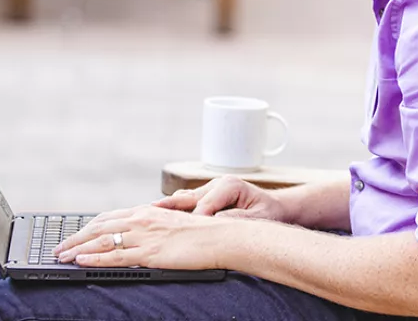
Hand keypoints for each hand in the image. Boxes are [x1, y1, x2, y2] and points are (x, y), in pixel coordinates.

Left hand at [53, 205, 228, 269]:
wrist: (220, 237)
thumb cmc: (201, 233)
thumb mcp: (172, 223)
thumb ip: (154, 226)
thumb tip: (139, 234)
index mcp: (147, 212)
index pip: (108, 217)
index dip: (88, 227)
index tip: (74, 235)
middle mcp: (142, 220)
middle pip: (99, 227)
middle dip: (76, 238)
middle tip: (59, 248)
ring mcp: (145, 236)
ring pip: (102, 241)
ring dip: (78, 249)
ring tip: (62, 256)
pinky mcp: (150, 253)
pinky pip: (116, 257)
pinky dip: (95, 259)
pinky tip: (81, 261)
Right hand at [153, 176, 290, 221]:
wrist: (274, 208)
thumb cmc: (268, 214)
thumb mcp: (256, 219)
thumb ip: (236, 220)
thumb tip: (214, 223)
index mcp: (229, 185)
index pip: (204, 205)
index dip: (193, 220)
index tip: (180, 234)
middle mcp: (216, 184)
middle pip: (186, 199)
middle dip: (167, 211)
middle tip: (147, 220)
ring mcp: (208, 189)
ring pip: (182, 200)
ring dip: (165, 210)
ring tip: (143, 218)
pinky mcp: (204, 197)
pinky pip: (184, 204)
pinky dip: (171, 212)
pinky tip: (154, 219)